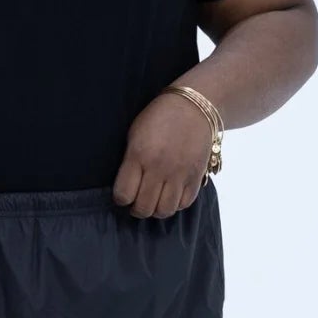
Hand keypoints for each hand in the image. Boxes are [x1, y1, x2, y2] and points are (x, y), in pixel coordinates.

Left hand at [112, 89, 213, 217]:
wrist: (195, 106)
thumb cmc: (159, 117)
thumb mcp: (135, 134)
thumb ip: (130, 162)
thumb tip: (126, 188)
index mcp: (139, 155)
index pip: (124, 195)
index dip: (121, 199)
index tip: (124, 195)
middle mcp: (159, 168)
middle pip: (144, 208)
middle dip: (137, 209)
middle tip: (137, 202)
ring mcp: (179, 174)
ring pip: (165, 211)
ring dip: (156, 210)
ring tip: (154, 201)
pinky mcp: (196, 176)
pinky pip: (184, 204)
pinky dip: (175, 204)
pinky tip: (170, 195)